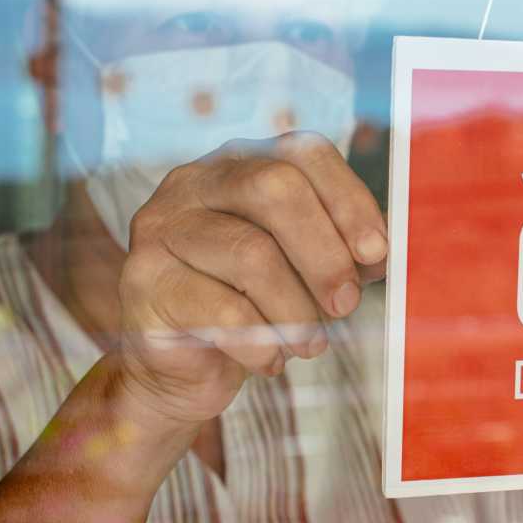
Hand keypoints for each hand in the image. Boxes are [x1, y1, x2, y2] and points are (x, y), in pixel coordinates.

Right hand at [115, 131, 387, 425]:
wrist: (178, 370)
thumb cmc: (250, 308)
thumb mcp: (300, 270)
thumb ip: (338, 250)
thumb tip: (380, 255)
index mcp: (239, 163)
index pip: (303, 153)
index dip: (349, 200)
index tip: (378, 254)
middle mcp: (194, 182)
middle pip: (274, 189)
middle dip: (324, 253)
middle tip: (346, 304)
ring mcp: (161, 229)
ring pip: (251, 254)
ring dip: (297, 311)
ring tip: (310, 344)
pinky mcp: (143, 283)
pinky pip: (221, 311)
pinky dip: (260, 345)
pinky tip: (269, 361)